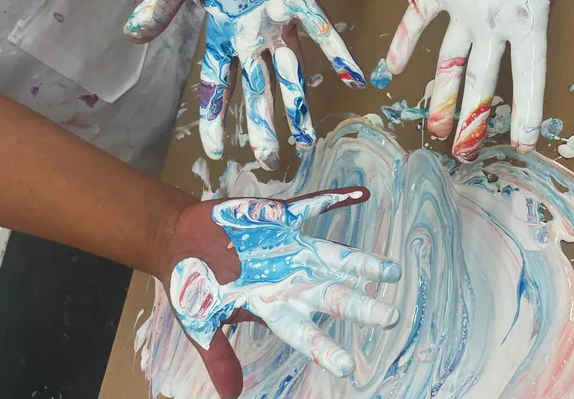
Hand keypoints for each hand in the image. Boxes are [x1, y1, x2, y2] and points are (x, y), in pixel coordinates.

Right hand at [125, 0, 364, 170]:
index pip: (218, 84)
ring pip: (292, 71)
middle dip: (263, 127)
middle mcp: (255, 36)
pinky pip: (324, 32)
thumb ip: (161, 6)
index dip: (217, 117)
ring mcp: (280, 21)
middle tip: (271, 163)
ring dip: (300, 105)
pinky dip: (339, 55)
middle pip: (258, 90)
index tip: (216, 153)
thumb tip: (132, 36)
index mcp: (225, 34)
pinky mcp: (304, 0)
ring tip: (309, 139)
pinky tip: (354, 79)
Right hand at [161, 189, 401, 398]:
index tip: (347, 367)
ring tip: (392, 272)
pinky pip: (314, 206)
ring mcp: (293, 250)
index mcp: (273, 309)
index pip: (303, 334)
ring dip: (363, 263)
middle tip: (392, 317)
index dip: (323, 349)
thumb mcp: (200, 322)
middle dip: (361, 307)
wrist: (181, 241)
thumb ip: (218, 356)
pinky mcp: (285, 220)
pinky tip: (362, 194)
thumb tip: (230, 398)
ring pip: (336, 258)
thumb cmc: (193, 285)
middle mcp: (293, 282)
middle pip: (333, 297)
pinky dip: (335, 200)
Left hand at [385, 0, 573, 160]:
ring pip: (450, 60)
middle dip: (475, 118)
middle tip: (464, 156)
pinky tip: (388, 71)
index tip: (526, 145)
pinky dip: (403, 42)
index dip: (528, 108)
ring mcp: (466, 6)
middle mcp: (495, 21)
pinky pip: (417, 18)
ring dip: (442, 94)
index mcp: (528, 16)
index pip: (530, 71)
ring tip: (434, 131)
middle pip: (484, 80)